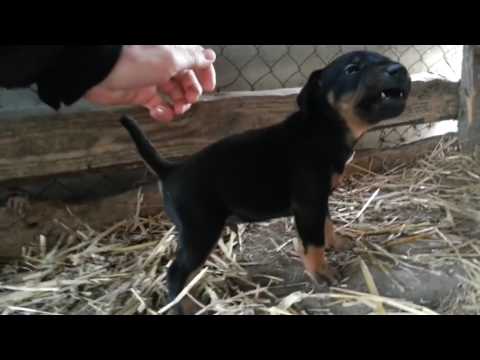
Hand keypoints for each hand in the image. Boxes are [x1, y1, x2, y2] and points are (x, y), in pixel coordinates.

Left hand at [84, 45, 216, 121]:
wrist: (100, 71)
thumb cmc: (134, 59)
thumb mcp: (171, 58)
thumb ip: (193, 59)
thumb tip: (210, 56)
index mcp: (173, 51)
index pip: (197, 60)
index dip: (205, 73)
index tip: (210, 87)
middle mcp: (164, 64)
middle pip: (187, 80)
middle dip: (192, 92)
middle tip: (190, 100)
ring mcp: (153, 79)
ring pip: (174, 94)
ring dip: (179, 104)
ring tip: (177, 110)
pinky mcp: (141, 94)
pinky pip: (159, 105)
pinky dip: (162, 112)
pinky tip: (159, 112)